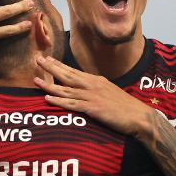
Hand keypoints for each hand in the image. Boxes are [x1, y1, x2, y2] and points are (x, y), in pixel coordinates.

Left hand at [34, 55, 153, 136]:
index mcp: (96, 80)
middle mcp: (92, 85)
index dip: (59, 65)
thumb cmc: (126, 107)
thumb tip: (86, 88)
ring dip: (49, 85)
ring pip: (66, 89)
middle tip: (37, 60)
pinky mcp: (93, 108)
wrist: (139, 116)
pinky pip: (72, 104)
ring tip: (36, 79)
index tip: (48, 59)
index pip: (74, 71)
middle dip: (51, 68)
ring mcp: (92, 96)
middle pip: (67, 75)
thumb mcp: (110, 92)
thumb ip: (97, 89)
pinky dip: (58, 102)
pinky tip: (47, 99)